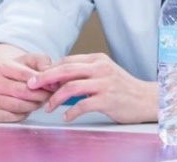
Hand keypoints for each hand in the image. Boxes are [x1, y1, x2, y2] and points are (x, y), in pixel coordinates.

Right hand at [0, 51, 54, 122]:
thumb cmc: (17, 70)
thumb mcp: (30, 60)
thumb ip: (43, 64)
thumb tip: (52, 80)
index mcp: (1, 66)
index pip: (26, 75)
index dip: (42, 81)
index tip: (53, 84)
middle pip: (23, 92)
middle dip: (40, 95)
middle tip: (51, 95)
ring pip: (19, 106)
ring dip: (34, 105)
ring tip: (42, 100)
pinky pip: (13, 117)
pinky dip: (25, 113)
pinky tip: (29, 107)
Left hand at [27, 53, 156, 123]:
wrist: (146, 99)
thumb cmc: (123, 88)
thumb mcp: (104, 74)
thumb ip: (85, 74)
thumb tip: (60, 81)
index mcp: (97, 59)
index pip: (68, 61)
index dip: (50, 69)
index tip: (38, 78)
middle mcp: (100, 68)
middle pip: (66, 70)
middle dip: (45, 78)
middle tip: (31, 86)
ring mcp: (104, 83)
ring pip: (72, 86)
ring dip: (55, 98)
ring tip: (48, 107)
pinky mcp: (108, 99)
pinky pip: (83, 105)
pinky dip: (71, 112)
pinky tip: (66, 118)